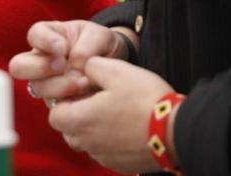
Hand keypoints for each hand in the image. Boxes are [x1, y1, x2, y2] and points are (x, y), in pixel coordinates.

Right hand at [9, 20, 123, 102]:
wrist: (115, 65)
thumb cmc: (102, 45)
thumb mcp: (99, 36)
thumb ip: (85, 48)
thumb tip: (73, 71)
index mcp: (49, 37)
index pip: (34, 35)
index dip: (44, 41)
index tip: (62, 47)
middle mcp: (41, 61)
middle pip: (19, 66)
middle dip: (40, 67)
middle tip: (62, 66)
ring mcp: (46, 83)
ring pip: (37, 88)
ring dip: (60, 86)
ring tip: (84, 83)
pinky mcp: (56, 103)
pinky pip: (54, 106)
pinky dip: (70, 102)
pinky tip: (86, 96)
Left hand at [49, 57, 176, 173]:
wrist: (176, 131)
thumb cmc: (144, 99)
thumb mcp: (116, 69)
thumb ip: (90, 65)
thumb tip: (83, 68)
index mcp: (80, 120)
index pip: (54, 114)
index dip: (65, 99)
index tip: (82, 89)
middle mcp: (88, 143)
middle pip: (69, 130)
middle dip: (77, 114)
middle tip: (98, 98)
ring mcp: (105, 157)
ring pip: (87, 142)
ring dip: (93, 128)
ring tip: (114, 111)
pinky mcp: (121, 165)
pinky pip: (105, 151)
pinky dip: (110, 140)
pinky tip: (127, 125)